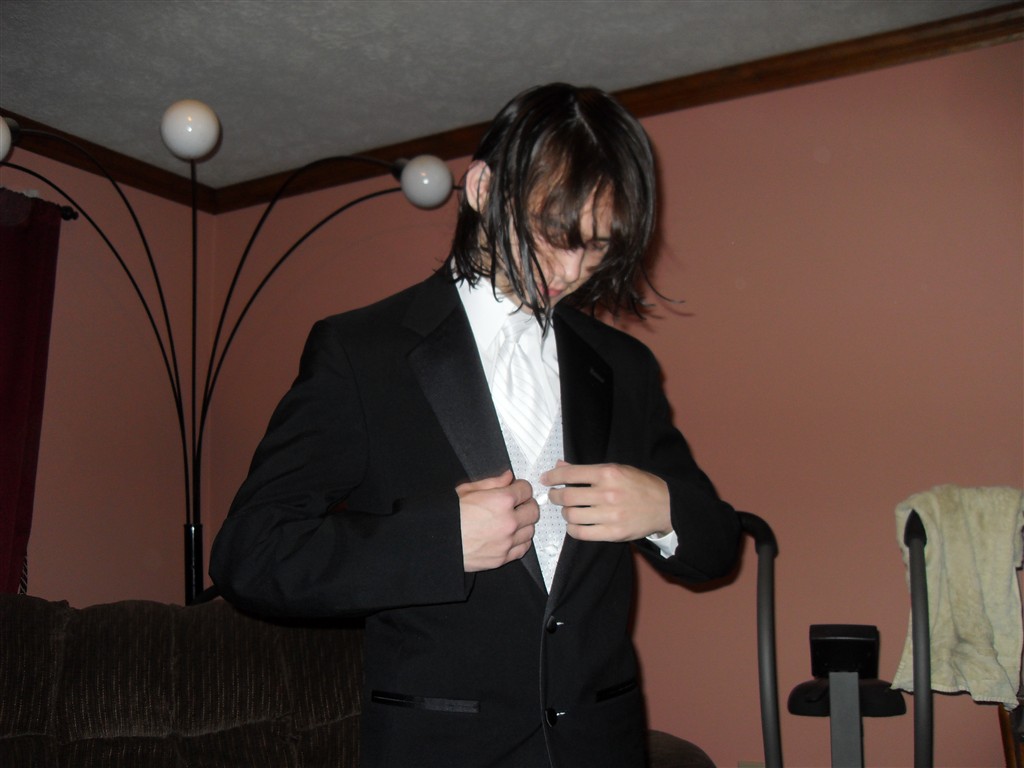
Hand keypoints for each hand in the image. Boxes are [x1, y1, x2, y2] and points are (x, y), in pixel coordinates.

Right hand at [457, 470, 538, 571]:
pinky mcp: (502, 558)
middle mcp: (509, 522)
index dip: (521, 487)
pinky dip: (520, 542)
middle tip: (518, 504)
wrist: (438, 542)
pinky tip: (511, 537)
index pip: (526, 490)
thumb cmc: (448, 516)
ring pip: (530, 530)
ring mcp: (507, 542)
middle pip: (533, 510)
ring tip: (512, 521)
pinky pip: (523, 548)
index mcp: (502, 501)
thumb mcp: (467, 490)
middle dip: (527, 504)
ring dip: (524, 524)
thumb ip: (492, 482)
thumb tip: (508, 477)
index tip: (517, 490)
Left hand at [541, 460, 670, 541]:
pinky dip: (572, 529)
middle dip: (555, 496)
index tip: (545, 479)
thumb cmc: (639, 484)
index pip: (570, 474)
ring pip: (571, 515)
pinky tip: (574, 524)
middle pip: (567, 496)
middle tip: (554, 496)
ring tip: (568, 510)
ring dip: (564, 513)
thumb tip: (560, 465)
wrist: (665, 506)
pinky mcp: (613, 533)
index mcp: (609, 473)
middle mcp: (608, 493)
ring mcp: (610, 515)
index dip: (552, 477)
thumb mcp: (617, 469)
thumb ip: (587, 469)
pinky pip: (582, 533)